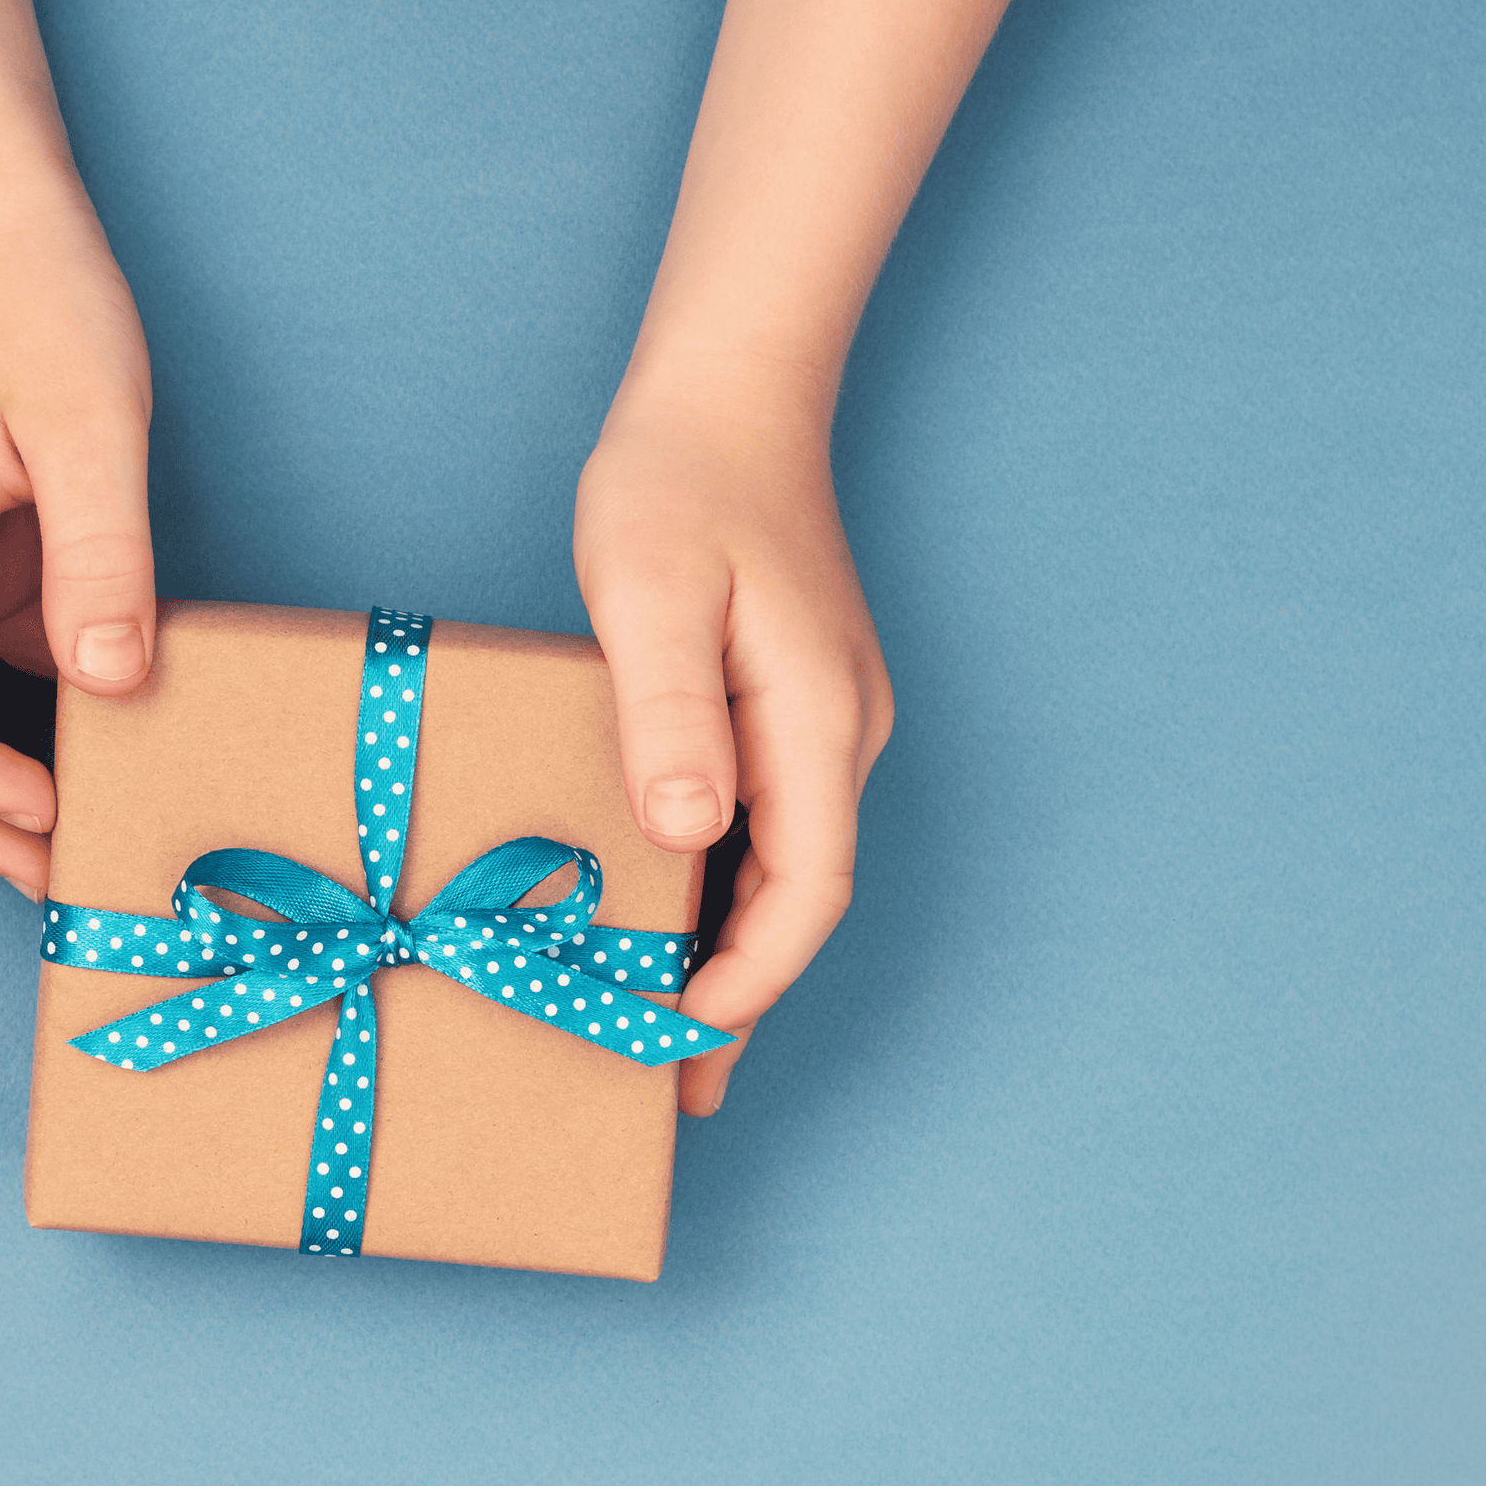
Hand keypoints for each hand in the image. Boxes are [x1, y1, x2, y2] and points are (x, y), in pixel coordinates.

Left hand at [575, 366, 896, 1115]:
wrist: (725, 395)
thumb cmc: (676, 483)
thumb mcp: (650, 591)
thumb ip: (669, 711)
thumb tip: (692, 829)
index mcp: (817, 720)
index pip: (806, 888)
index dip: (753, 976)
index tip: (689, 1042)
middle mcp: (835, 733)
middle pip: (798, 897)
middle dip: (741, 996)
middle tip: (671, 1090)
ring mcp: (816, 721)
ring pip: (780, 866)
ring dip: (726, 947)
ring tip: (656, 1034)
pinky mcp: (781, 705)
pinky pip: (758, 821)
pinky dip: (715, 885)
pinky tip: (658, 919)